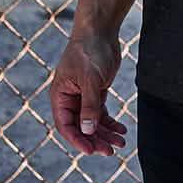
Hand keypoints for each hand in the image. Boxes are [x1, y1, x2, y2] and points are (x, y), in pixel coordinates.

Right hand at [50, 35, 128, 155]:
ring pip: (92, 122)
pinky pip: (101, 113)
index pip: (66, 125)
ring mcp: (83, 96)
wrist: (100, 30)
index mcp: (60, 96)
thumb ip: (89, 105)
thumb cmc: (90, 51)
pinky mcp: (96, 91)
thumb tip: (87, 131)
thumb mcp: (90, 79)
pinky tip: (121, 130)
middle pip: (81, 127)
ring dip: (105, 133)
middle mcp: (70, 99)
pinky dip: (110, 122)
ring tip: (121, 143)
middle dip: (95, 139)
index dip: (77, 140)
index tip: (91, 150)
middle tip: (110, 151)